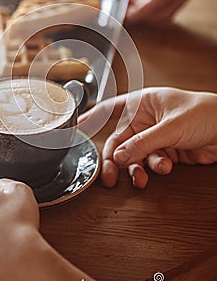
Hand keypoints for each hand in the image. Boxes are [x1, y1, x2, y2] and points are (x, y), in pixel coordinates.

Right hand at [79, 87, 216, 187]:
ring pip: (134, 156)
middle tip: (110, 177)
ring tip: (143, 177)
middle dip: (115, 160)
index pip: (110, 108)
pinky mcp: (166, 151)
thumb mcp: (170, 126)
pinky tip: (165, 166)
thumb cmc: (205, 112)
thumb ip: (143, 142)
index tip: (76, 126)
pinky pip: (150, 163)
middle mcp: (145, 120)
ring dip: (137, 168)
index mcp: (143, 103)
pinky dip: (155, 168)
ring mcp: (155, 137)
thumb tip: (119, 155)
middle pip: (120, 142)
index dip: (92, 116)